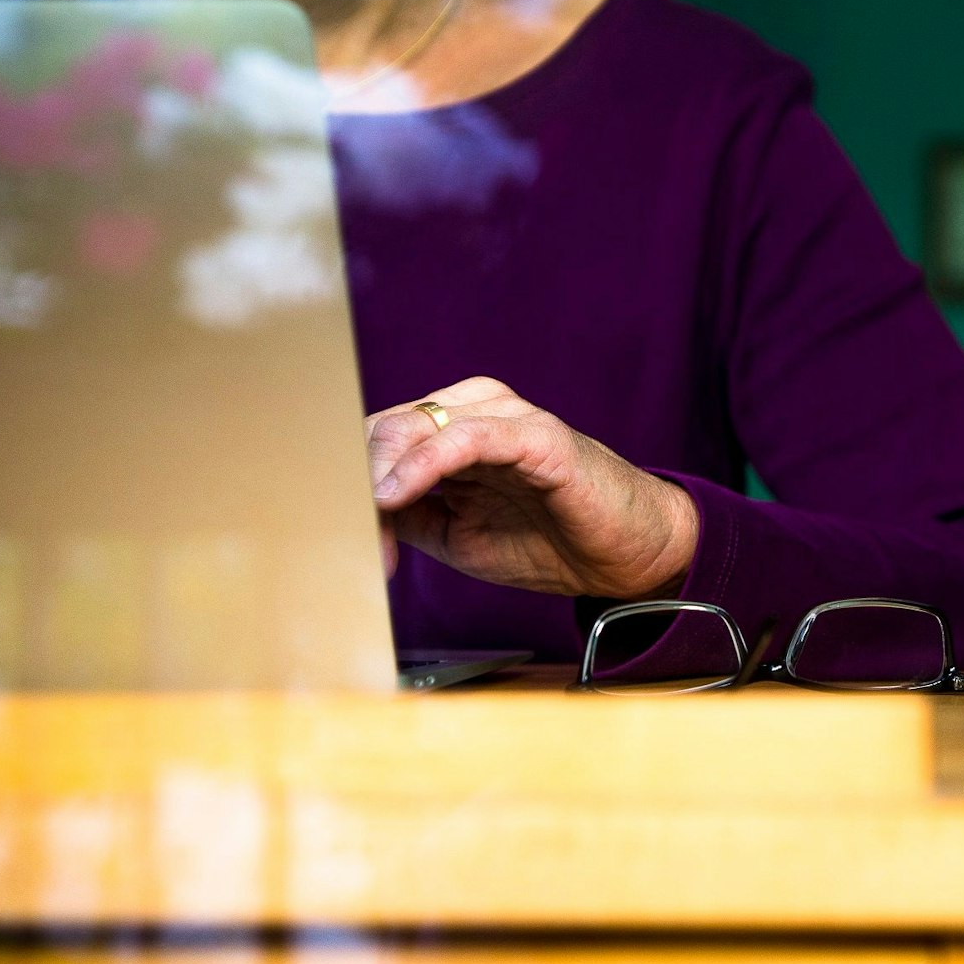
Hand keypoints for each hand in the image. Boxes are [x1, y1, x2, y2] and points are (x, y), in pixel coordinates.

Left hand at [365, 378, 699, 599]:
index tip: (336, 540)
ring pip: (414, 426)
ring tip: (368, 525)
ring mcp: (505, 416)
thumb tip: (345, 517)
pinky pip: (465, 437)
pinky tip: (393, 494)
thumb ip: (405, 515)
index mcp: (449, 426)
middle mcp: (472, 408)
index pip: (373, 437)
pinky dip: (421, 466)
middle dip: (355, 487)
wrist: (627, 555)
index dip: (345, 484)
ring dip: (378, 479)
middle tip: (350, 544)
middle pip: (383, 428)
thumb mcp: (454, 534)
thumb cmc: (548, 539)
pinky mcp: (537, 435)